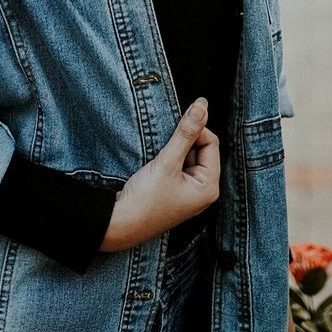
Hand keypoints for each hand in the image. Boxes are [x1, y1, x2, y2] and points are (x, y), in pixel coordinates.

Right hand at [99, 98, 219, 251]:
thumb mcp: (166, 162)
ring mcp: (189, 193)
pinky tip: (156, 167)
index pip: (211, 143)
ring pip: (189, 157)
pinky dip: (169, 161)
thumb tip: (201, 106)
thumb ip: (185, 133)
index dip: (194, 131)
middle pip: (202, 149)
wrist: (119, 225)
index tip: (175, 128)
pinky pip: (179, 167)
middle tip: (164, 151)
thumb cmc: (144, 201)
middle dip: (183, 143)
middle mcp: (204, 191)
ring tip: (158, 162)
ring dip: (174, 151)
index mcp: (209, 187)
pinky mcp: (176, 192)